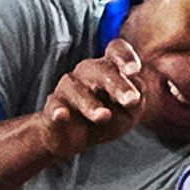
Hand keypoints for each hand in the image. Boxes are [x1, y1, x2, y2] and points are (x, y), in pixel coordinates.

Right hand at [38, 37, 144, 158]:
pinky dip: (57, 110)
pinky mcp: (53, 108)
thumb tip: (137, 91)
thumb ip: (136, 102)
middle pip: (100, 70)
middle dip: (117, 85)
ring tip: (104, 116)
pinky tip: (62, 115)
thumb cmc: (107, 120)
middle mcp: (87, 73)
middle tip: (131, 100)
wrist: (73, 138)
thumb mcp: (128, 114)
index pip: (116, 51)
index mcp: (109, 68)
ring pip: (77, 90)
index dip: (125, 57)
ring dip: (91, 104)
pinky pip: (53, 106)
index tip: (135, 71)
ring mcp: (67, 88)